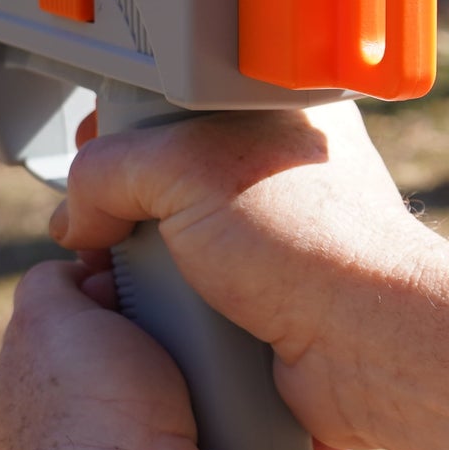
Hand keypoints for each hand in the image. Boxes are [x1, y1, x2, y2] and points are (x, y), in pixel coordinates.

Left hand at [0, 261, 340, 449]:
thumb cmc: (94, 415)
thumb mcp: (46, 324)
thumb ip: (54, 286)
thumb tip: (89, 264)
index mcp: (96, 391)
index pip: (135, 315)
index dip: (162, 277)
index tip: (196, 243)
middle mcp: (152, 426)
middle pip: (205, 346)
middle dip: (234, 313)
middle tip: (264, 273)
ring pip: (263, 389)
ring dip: (286, 358)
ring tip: (315, 310)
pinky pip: (312, 438)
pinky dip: (327, 410)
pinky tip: (346, 365)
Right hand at [49, 103, 429, 449]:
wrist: (368, 343)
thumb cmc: (312, 241)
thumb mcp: (186, 165)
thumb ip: (110, 167)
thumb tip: (80, 220)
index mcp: (283, 117)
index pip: (180, 105)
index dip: (128, 128)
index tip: (95, 152)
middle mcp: (285, 179)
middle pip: (171, 183)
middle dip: (128, 212)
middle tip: (104, 233)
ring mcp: (281, 247)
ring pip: (180, 251)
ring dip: (145, 273)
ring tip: (126, 285)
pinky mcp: (275, 308)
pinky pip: (199, 307)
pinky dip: (172, 317)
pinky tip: (159, 323)